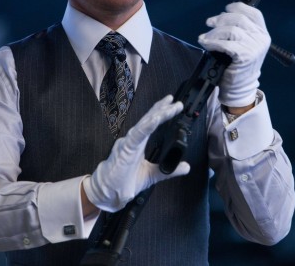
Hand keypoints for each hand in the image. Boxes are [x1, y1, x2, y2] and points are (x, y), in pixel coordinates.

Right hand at [83, 95, 190, 211]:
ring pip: (144, 124)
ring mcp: (128, 143)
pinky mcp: (124, 149)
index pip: (151, 123)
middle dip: (162, 109)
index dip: (161, 112)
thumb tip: (186, 167)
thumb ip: (168, 170)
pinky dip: (146, 126)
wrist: (108, 194)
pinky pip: (137, 135)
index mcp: (138, 144)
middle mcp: (133, 140)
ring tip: (170, 107)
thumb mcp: (152, 175)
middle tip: (176, 101)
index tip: (174, 105)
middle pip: (149, 119)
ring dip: (158, 114)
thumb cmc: (124, 182)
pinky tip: (155, 118)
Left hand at [198, 2, 269, 107]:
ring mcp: (255, 47)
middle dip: (221, 19)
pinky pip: (226, 44)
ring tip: (205, 38)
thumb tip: (220, 17)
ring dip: (214, 32)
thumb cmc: (237, 65)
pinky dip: (213, 42)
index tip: (225, 8)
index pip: (254, 13)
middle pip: (239, 19)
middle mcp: (261, 39)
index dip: (238, 7)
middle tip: (209, 23)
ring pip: (231, 30)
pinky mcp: (246, 56)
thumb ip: (238, 30)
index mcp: (262, 33)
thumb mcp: (242, 44)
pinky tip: (206, 44)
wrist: (239, 87)